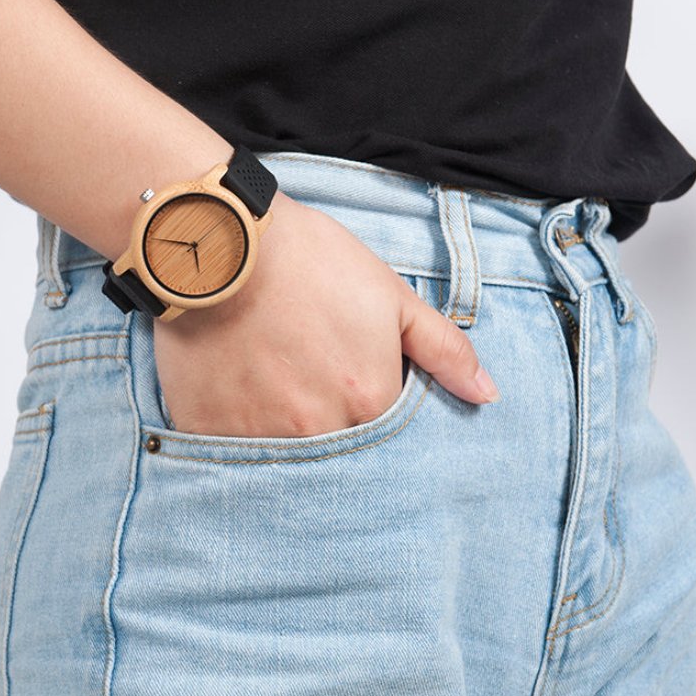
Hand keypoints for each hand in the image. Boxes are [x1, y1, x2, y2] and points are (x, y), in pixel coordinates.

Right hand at [151, 192, 500, 437]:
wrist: (222, 241)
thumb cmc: (310, 261)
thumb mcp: (390, 295)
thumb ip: (444, 350)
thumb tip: (487, 394)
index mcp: (369, 402)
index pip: (388, 434)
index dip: (372, 403)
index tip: (350, 377)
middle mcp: (318, 431)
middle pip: (338, 452)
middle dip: (330, 422)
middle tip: (308, 377)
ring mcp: (259, 437)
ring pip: (285, 455)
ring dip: (285, 429)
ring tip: (273, 379)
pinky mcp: (208, 431)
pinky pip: (231, 451)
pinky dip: (239, 428)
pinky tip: (237, 389)